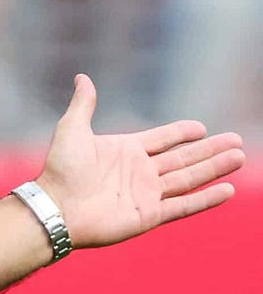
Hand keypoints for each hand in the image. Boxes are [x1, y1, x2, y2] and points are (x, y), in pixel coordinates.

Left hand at [37, 75, 245, 247]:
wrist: (55, 207)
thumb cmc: (60, 170)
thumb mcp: (72, 130)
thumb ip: (84, 105)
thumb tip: (82, 77)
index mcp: (125, 151)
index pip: (162, 140)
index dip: (181, 133)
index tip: (201, 128)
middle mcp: (139, 172)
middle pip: (183, 158)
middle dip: (210, 150)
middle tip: (237, 141)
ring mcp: (146, 194)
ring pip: (189, 179)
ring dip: (214, 168)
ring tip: (239, 158)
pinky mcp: (149, 215)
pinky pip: (184, 206)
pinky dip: (206, 199)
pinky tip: (227, 190)